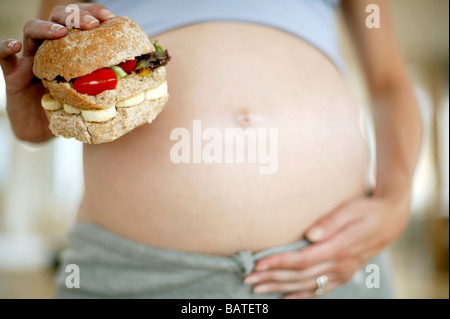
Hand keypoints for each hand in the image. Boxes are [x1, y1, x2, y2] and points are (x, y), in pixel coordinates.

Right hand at [0, 3, 114, 141]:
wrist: (43, 129)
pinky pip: (4, 56)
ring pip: (32, 30)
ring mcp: (31, 58)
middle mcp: (52, 48)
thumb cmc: (70, 110)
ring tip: (61, 32)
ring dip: (47, 27)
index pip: (82, 23)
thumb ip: (113, 90)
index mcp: (72, 50)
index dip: (95, 15)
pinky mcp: (13, 74)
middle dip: (75, 16)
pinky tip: (15, 46)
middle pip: (58, 18)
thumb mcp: (94, 97)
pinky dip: (6, 47)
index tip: (111, 19)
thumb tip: (146, 92)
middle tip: (92, 26)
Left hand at [244, 192, 409, 297]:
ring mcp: (342, 272)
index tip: (258, 264)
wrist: (391, 220)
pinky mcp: (343, 274)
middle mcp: (339, 265)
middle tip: (249, 279)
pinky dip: (301, 297)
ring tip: (258, 289)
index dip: (279, 263)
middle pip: (300, 276)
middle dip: (272, 277)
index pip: (302, 260)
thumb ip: (330, 222)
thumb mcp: (350, 210)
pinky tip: (286, 300)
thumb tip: (310, 234)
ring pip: (306, 285)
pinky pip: (320, 290)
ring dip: (280, 288)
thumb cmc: (367, 210)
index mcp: (338, 248)